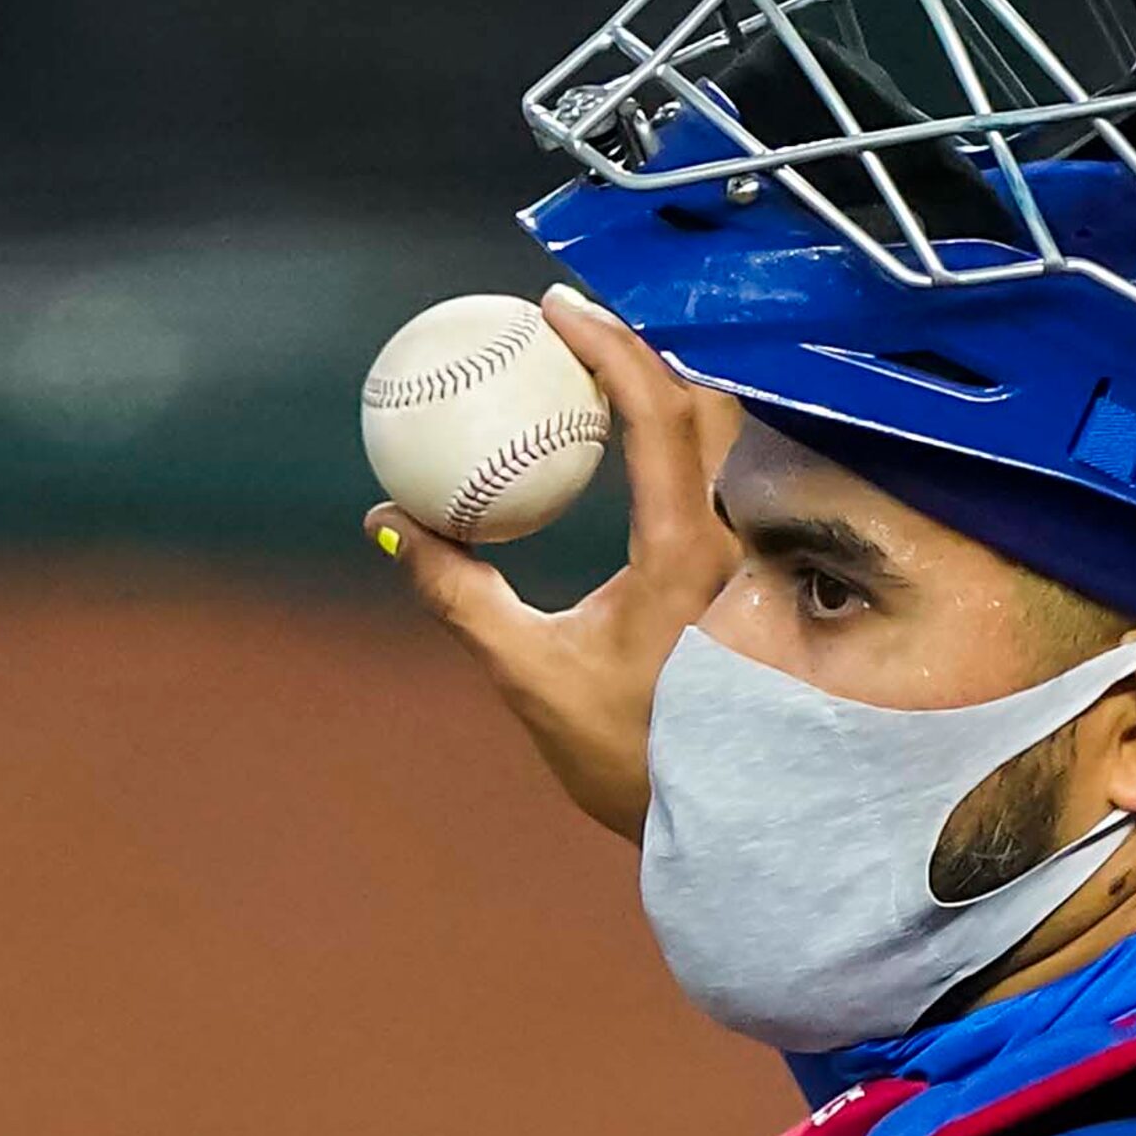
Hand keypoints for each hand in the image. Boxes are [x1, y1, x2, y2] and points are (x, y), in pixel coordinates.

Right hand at [363, 284, 741, 843]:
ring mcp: (746, 559)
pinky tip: (614, 453)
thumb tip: (389, 525)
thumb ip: (458, 594)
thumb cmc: (632, 757)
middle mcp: (731, 539)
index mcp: (686, 549)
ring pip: (716, 441)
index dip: (609, 345)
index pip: (657, 413)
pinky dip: (664, 444)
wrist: (726, 825)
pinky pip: (706, 482)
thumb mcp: (528, 672)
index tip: (556, 310)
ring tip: (588, 379)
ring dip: (657, 396)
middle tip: (568, 331)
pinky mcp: (740, 581)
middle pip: (701, 405)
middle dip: (638, 350)